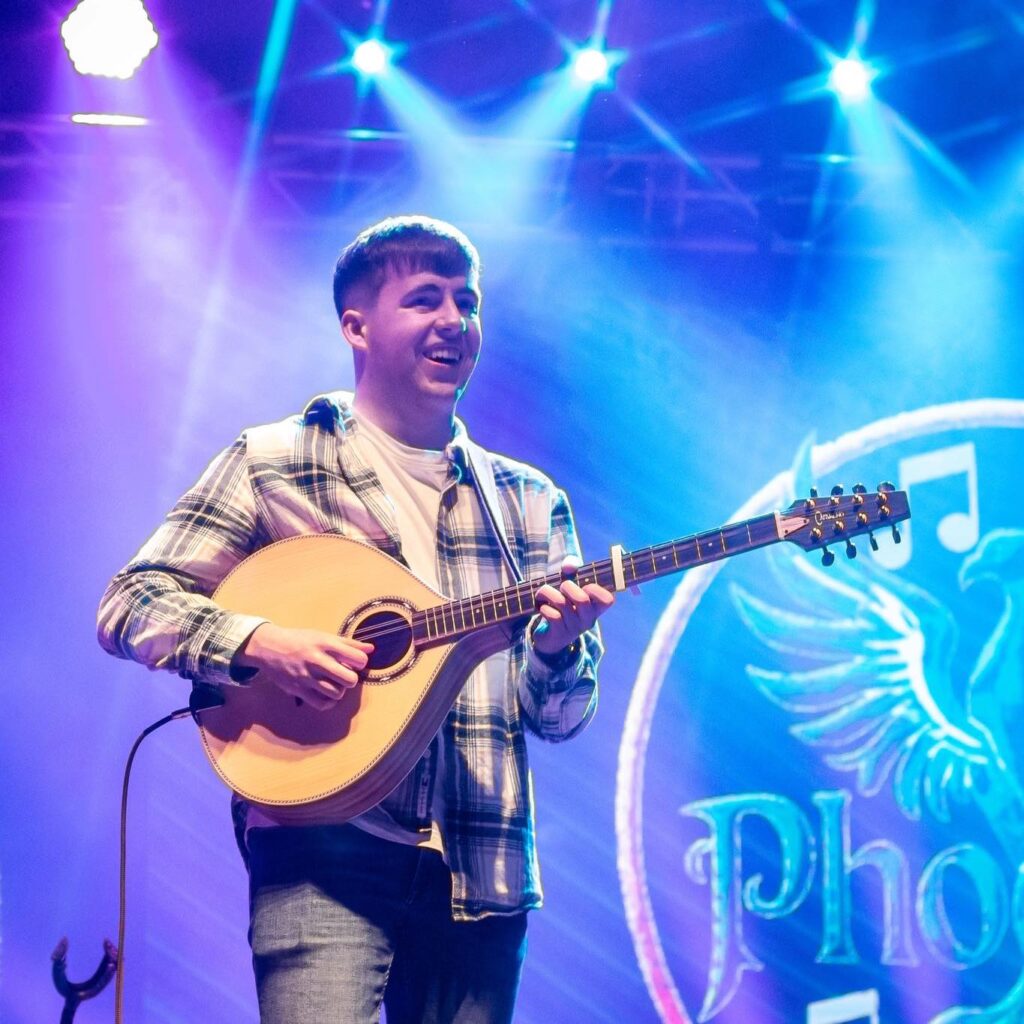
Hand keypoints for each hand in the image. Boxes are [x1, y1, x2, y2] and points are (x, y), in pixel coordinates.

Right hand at [232, 622, 373, 710]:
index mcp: (325, 644)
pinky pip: (322, 704)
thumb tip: (371, 649)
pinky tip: (326, 694)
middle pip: (349, 679)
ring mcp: (307, 677)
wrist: (269, 648)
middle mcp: (317, 660)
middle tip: (345, 675)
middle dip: (351, 679)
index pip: (358, 659)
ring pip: (337, 693)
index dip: (361, 662)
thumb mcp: (323, 636)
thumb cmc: (300, 640)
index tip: (354, 662)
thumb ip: (348, 643)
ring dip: (339, 690)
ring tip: (334, 683)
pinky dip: (328, 701)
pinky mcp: (298, 690)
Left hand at [532, 558, 614, 656]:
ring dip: (547, 593)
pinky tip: (542, 608)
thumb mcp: (569, 585)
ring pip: (561, 603)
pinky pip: (552, 616)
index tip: (584, 586)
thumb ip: (572, 568)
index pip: (607, 600)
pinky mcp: (560, 635)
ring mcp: (574, 628)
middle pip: (581, 599)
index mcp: (595, 607)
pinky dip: (544, 608)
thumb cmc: (562, 604)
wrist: (549, 637)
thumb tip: (569, 567)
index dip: (595, 589)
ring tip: (543, 593)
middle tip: (561, 588)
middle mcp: (588, 619)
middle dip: (566, 587)